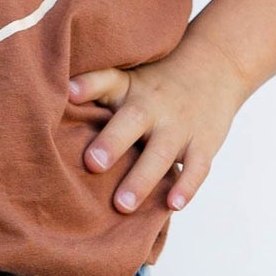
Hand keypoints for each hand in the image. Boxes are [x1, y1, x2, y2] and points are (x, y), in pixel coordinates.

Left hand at [67, 36, 250, 215]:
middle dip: (113, 143)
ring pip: (161, 153)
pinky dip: (187, 186)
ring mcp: (180, 127)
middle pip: (133, 122)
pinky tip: (173, 206)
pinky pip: (197, 167)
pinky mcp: (203, 145)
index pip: (107, 82)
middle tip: (92, 164)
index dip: (88, 86)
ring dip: (142, 179)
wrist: (215, 69)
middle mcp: (154, 107)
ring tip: (122, 205)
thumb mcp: (126, 78)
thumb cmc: (155, 84)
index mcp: (130, 90)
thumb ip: (94, 86)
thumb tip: (60, 92)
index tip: (69, 93)